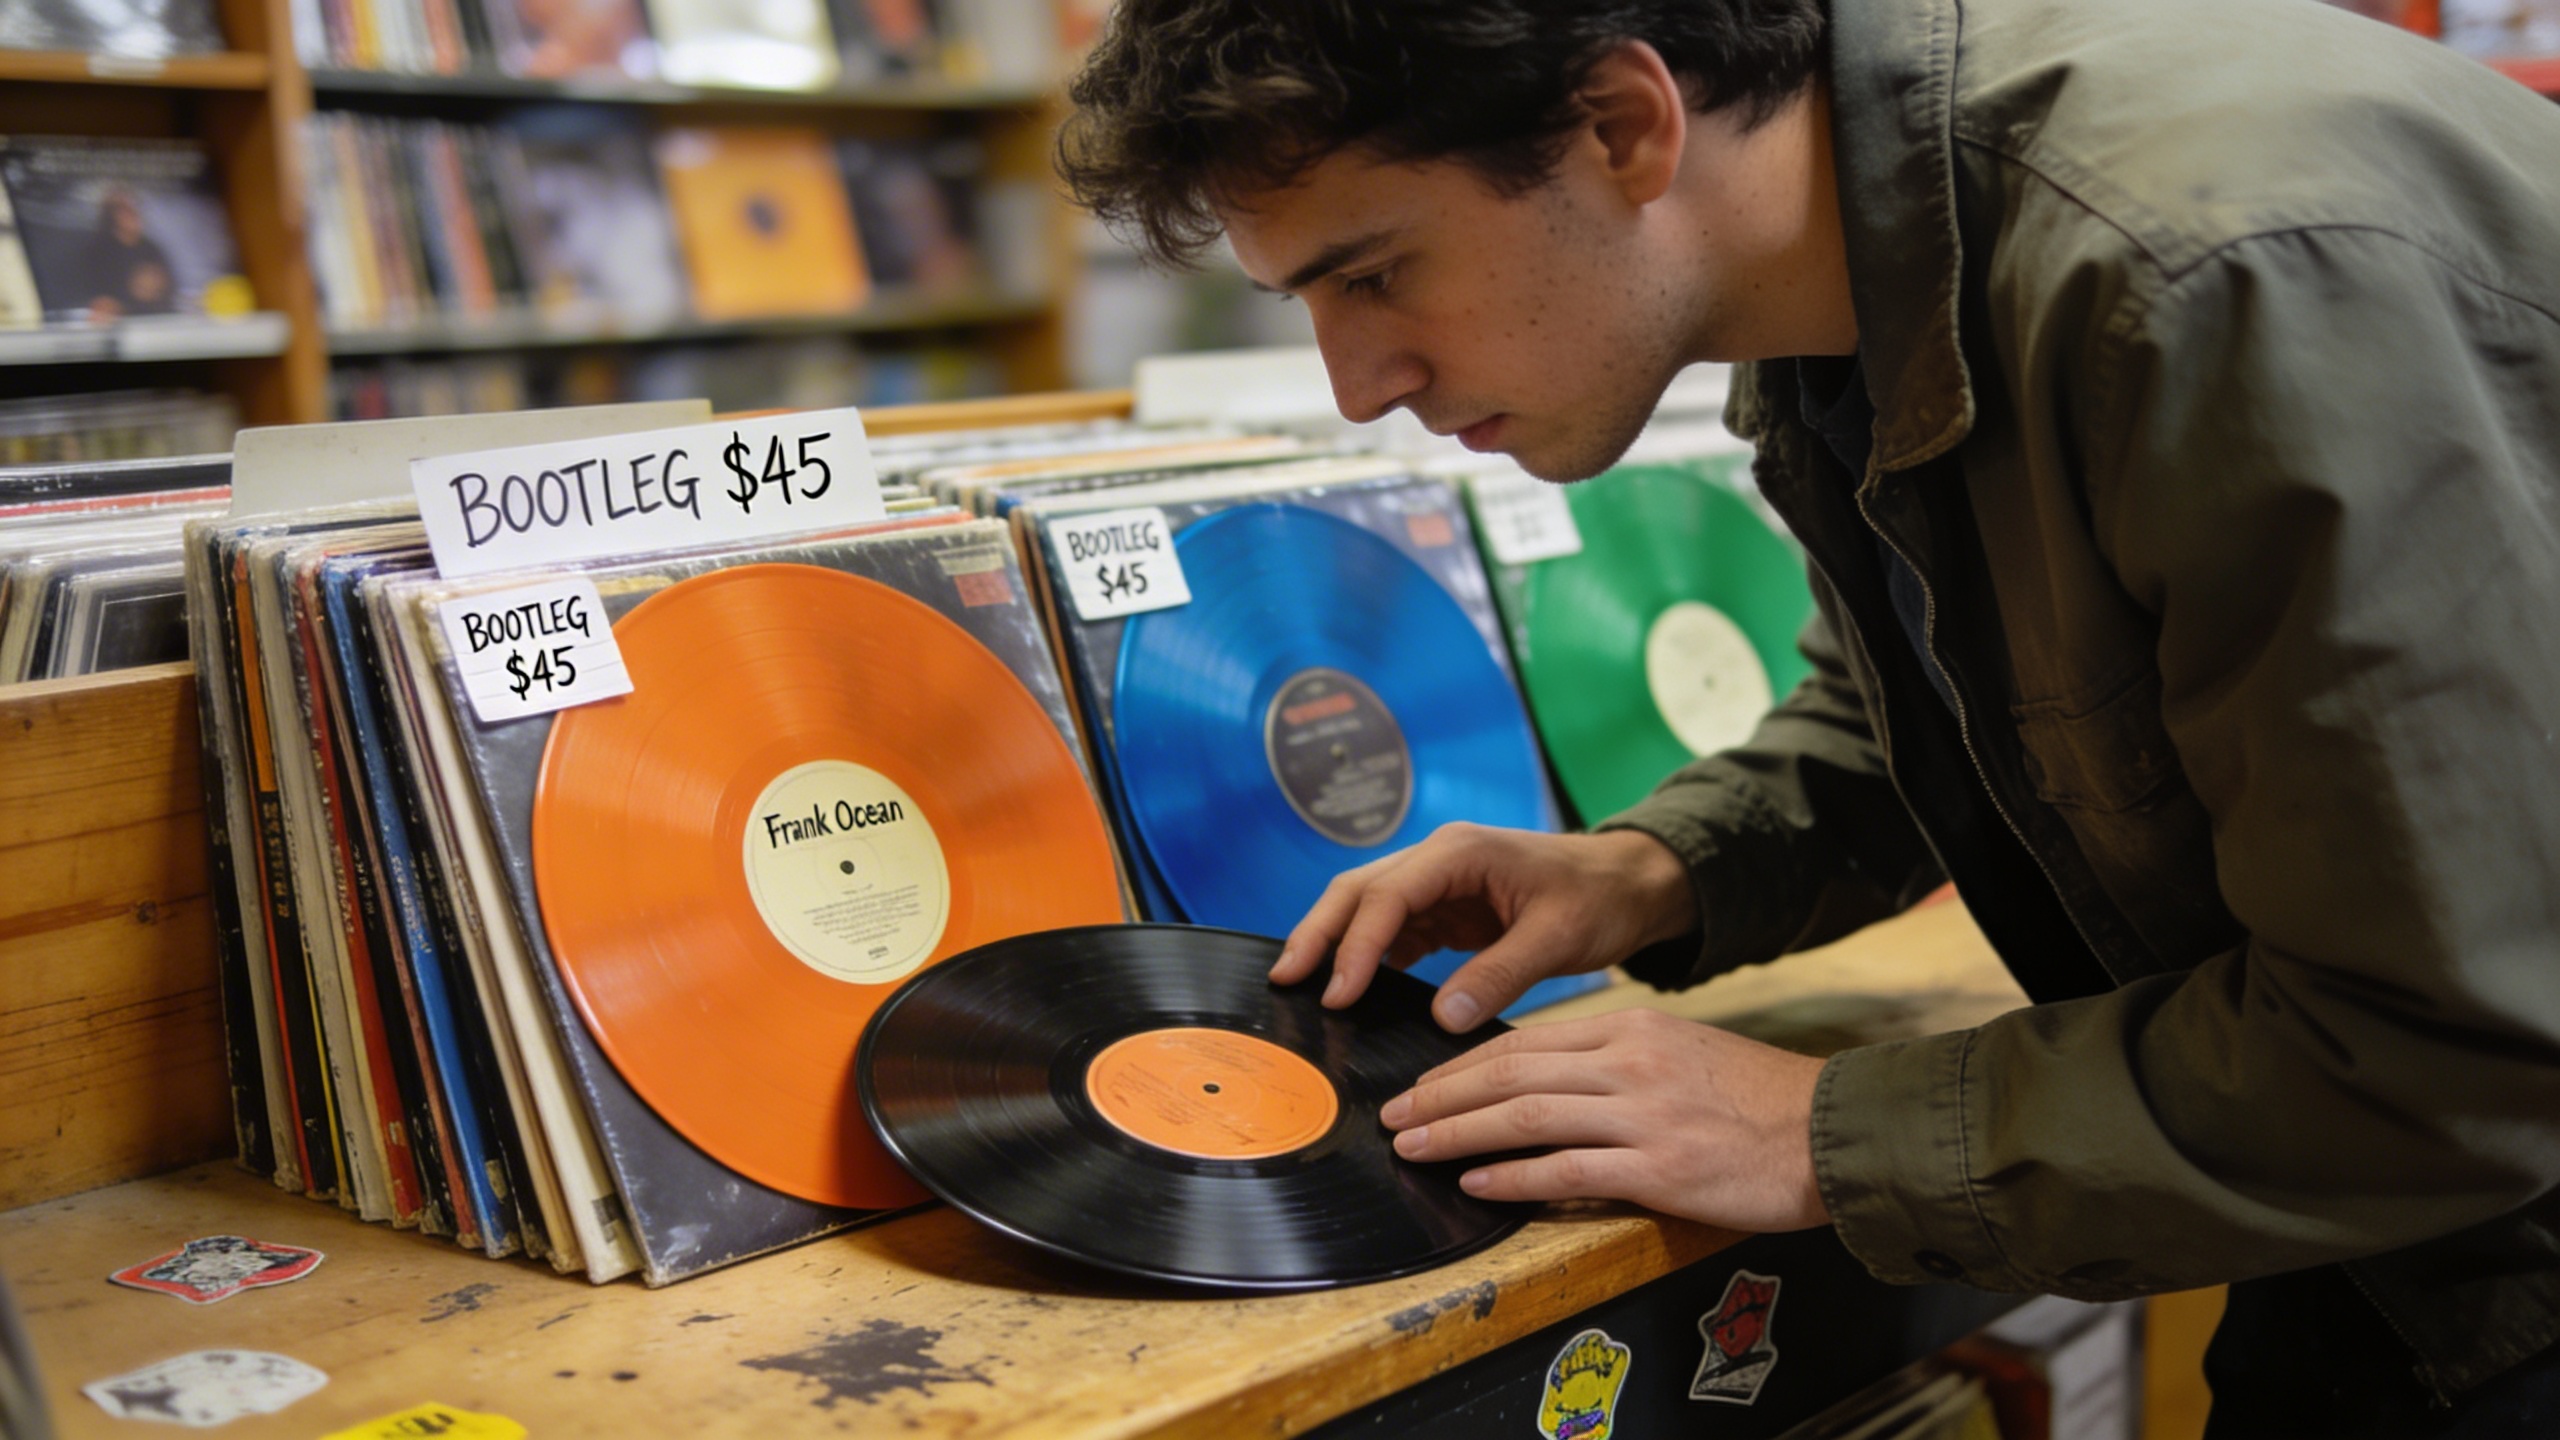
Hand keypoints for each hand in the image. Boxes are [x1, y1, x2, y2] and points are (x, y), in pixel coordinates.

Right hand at [1272, 823, 1696, 1031]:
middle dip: (1318, 932)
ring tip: (1303, 986)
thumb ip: (1500, 974)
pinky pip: (1393, 928)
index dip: (1356, 945)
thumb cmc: (1598, 898)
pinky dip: (1368, 955)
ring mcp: (1439, 880)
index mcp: (1461, 852)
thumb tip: (1444, 1019)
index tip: (1337, 994)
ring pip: (1367, 907)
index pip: (1388, 895)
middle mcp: (1440, 858)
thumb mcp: (1558, 938)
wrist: (1627, 882)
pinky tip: (1353, 988)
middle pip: (1358, 890)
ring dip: (1335, 943)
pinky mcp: (1445, 906)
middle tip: (1285, 979)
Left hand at [1382, 1009, 1831, 1231]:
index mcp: (1631, 1030)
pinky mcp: (1657, 1168)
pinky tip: (1475, 1182)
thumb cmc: (1759, 1100)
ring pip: (1525, 1117)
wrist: (1831, 1131)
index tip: (1424, 1085)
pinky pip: (1566, 1171)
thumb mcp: (1682, 1053)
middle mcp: (1628, 1063)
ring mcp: (1641, 1115)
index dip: (1463, 1065)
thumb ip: (1617, 1060)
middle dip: (1442, 1097)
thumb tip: (1549, 1080)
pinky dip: (1512, 1177)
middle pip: (1510, 1074)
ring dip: (1458, 1134)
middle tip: (1394, 1116)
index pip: (1526, 1042)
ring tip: (1413, 1149)